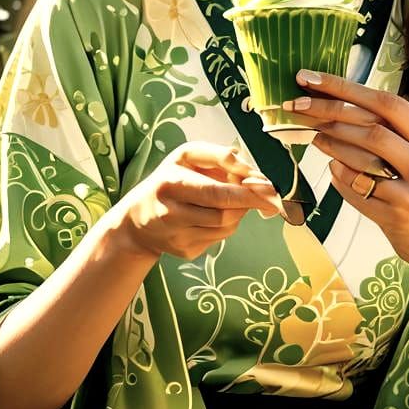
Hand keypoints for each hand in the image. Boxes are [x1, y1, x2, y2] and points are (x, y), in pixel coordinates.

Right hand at [109, 143, 280, 262]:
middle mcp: (170, 213)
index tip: (270, 188)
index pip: (215, 192)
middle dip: (251, 204)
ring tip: (231, 200)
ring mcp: (177, 237)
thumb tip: (254, 174)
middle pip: (224, 214)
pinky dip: (227, 226)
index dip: (246, 192)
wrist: (137, 220)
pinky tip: (213, 216)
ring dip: (239, 213)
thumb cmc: (170, 179)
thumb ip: (220, 158)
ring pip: (226, 227)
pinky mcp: (185, 252)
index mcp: (170, 183)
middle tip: (270, 197)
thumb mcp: (187, 157)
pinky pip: (220, 239)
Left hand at [284, 70, 408, 272]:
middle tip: (295, 106)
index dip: (344, 87)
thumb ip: (388, 129)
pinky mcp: (399, 213)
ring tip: (312, 135)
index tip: (310, 78)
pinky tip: (333, 169)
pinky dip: (339, 176)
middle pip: (370, 126)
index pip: (386, 102)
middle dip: (327, 111)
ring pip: (360, 157)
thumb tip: (334, 101)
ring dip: (329, 143)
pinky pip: (356, 187)